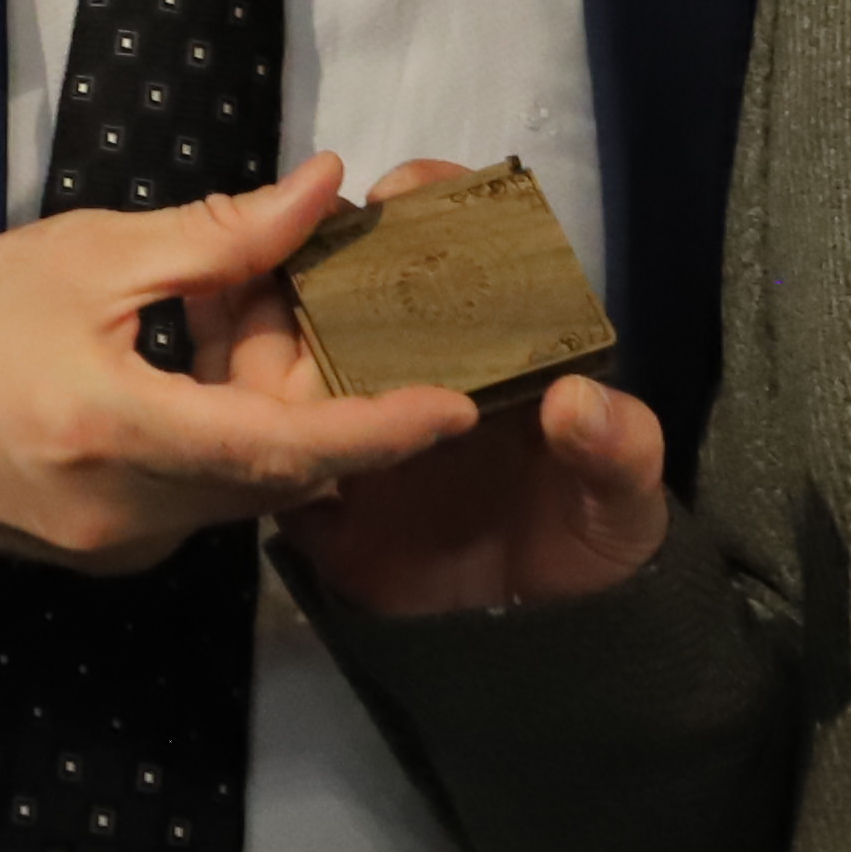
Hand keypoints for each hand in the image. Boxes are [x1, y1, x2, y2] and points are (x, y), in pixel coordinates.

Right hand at [0, 158, 474, 574]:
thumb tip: (325, 190)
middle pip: (279, 473)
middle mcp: (129, 518)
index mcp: (121, 435)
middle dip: (330, 398)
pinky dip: (223, 438)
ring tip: (258, 318)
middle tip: (349, 309)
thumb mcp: (83, 253)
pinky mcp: (102, 556)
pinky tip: (202, 365)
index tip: (460, 406)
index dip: (383, 431)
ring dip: (272, 413)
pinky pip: (197, 499)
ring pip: (242, 488)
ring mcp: (115, 550)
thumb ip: (217, 237)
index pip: (288, 450)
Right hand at [252, 162, 681, 618]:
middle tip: (287, 246)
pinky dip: (241, 430)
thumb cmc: (597, 548)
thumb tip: (575, 401)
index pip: (455, 253)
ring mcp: (356, 431)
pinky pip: (266, 456)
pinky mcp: (318, 501)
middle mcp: (412, 373)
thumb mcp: (628, 498)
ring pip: (290, 361)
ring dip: (264, 334)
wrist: (546, 656)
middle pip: (352, 290)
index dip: (428, 209)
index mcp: (491, 350)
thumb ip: (619, 448)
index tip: (398, 195)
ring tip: (244, 319)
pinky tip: (222, 410)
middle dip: (315, 256)